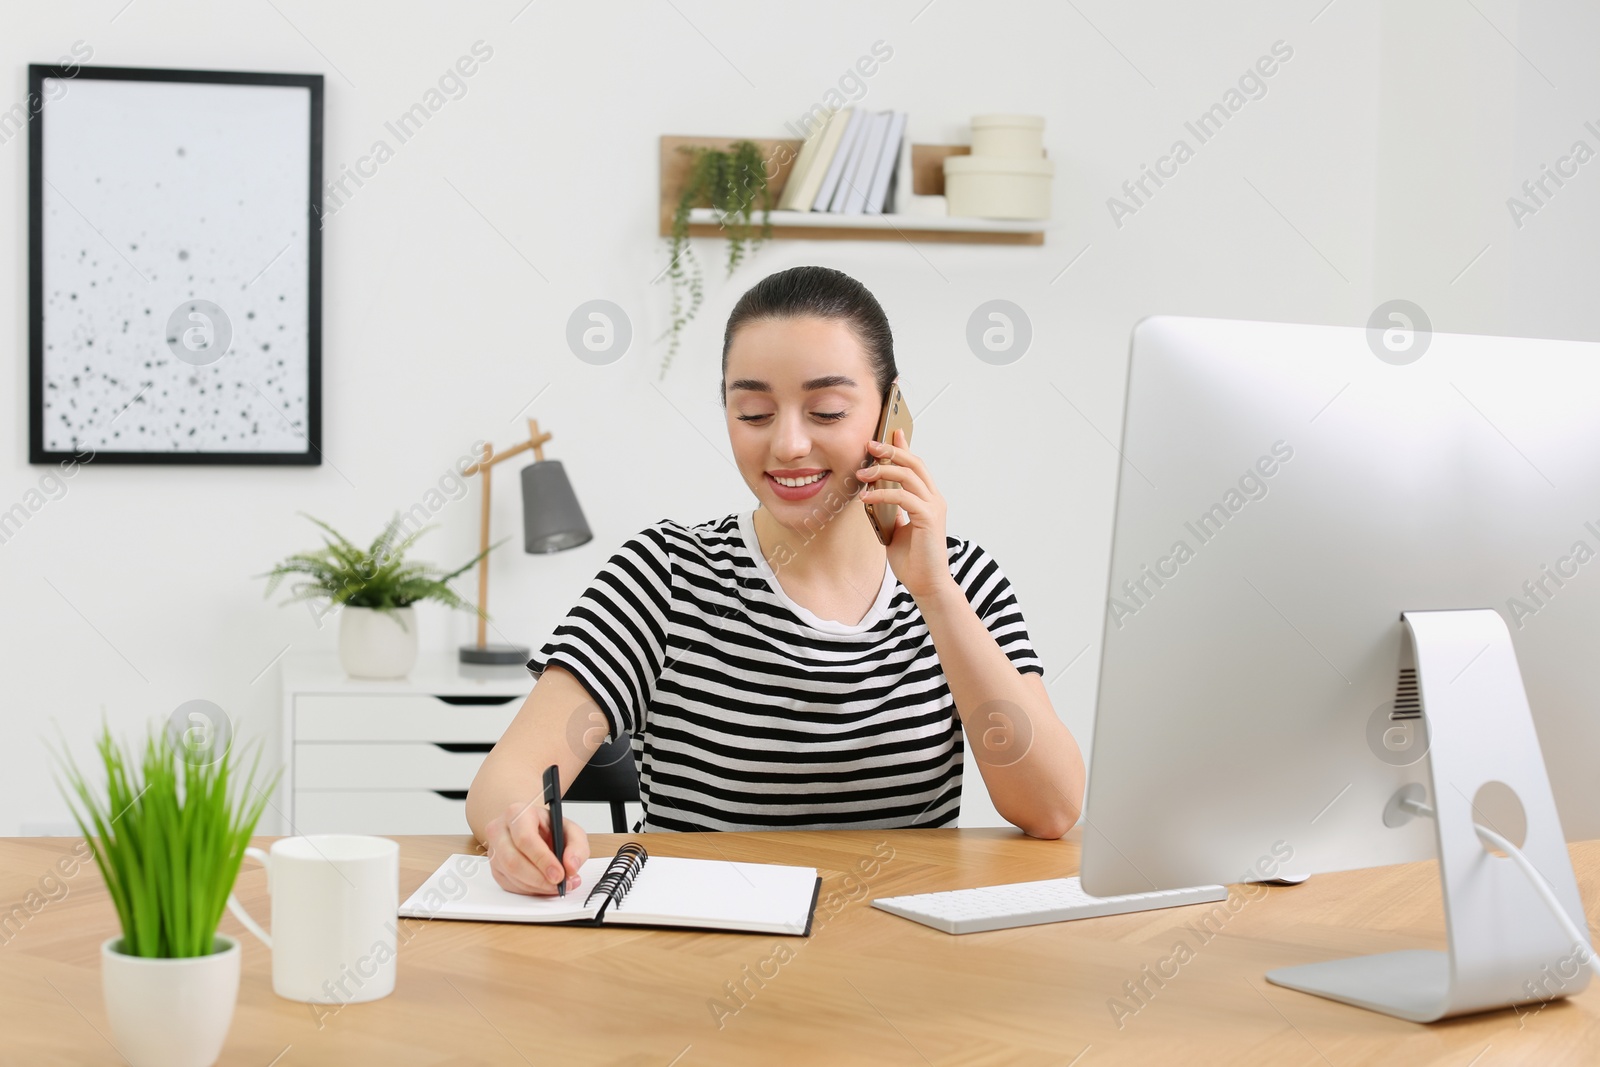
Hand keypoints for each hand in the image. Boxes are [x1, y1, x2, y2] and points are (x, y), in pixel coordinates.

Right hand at [483, 798, 589, 895]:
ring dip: (537, 886)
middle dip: (539, 879)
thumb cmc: (547, 826)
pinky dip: (530, 889)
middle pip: (513, 861)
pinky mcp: (494, 868)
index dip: (542, 859)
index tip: (559, 874)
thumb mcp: (569, 829)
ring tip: (557, 885)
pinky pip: (510, 885)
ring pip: (511, 876)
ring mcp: (494, 850)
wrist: (530, 827)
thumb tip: (571, 866)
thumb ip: (577, 846)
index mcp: (518, 813)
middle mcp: (500, 830)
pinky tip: (543, 884)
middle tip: (559, 884)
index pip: (525, 838)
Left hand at [855, 427, 952, 599]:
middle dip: (891, 451)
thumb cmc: (912, 559)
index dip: (903, 447)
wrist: (926, 585)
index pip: (916, 465)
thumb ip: (889, 511)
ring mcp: (933, 507)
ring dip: (883, 470)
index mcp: (927, 499)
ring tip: (862, 474)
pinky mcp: (929, 518)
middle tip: (870, 445)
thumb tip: (872, 494)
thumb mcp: (895, 529)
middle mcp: (934, 499)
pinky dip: (883, 494)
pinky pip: (903, 497)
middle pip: (914, 463)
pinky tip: (867, 497)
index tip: (890, 432)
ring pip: (909, 475)